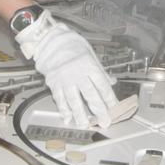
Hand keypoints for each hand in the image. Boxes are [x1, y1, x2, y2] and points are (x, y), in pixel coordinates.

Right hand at [16, 12, 118, 128]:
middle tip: (105, 121)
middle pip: (90, 95)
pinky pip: (60, 99)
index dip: (109, 98)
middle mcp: (77, 73)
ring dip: (80, 115)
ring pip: (74, 100)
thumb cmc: (72, 45)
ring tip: (85, 124)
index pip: (102, 85)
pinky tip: (68, 118)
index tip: (114, 108)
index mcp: (89, 65)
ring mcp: (65, 79)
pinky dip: (64, 110)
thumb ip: (101, 71)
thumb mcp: (91, 55)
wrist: (50, 40)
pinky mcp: (54, 82)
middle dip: (99, 110)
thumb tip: (111, 82)